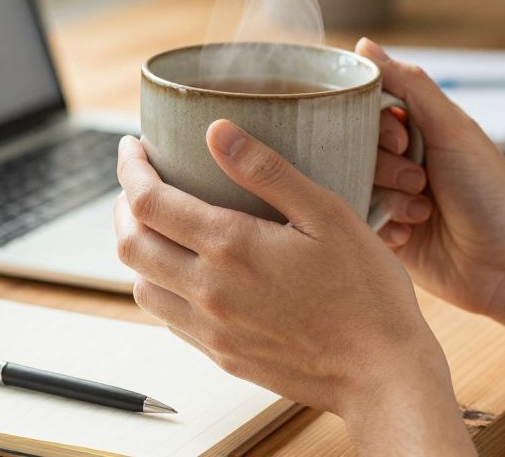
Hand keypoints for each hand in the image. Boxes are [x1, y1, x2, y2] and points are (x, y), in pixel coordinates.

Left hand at [113, 123, 472, 452]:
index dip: (130, 169)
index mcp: (231, 247)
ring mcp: (212, 329)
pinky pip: (169, 318)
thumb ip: (268, 170)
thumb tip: (217, 131)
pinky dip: (162, 286)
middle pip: (129, 245)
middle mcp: (209, 291)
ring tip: (158, 224)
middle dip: (122, 206)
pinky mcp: (222, 355)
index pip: (148, 202)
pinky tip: (187, 270)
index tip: (133, 147)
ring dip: (137, 250)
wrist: (382, 374)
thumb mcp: (328, 214)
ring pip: (141, 286)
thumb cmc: (367, 291)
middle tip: (140, 181)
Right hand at [358, 38, 504, 319]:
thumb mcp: (453, 129)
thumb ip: (410, 84)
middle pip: (354, 148)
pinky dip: (383, 227)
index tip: (402, 142)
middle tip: (419, 181)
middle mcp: (401, 161)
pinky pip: (357, 222)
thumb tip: (364, 45)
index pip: (367, 110)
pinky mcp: (385, 236)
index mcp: (418, 130)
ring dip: (387, 198)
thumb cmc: (491, 194)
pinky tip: (410, 236)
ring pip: (352, 185)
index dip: (377, 126)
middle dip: (384, 166)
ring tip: (421, 212)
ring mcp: (391, 199)